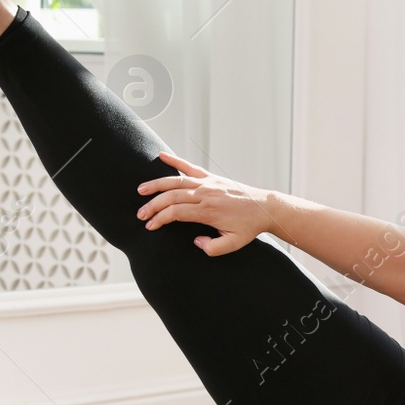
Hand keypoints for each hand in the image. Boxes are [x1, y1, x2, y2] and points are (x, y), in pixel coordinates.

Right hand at [135, 150, 277, 256]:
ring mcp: (207, 183)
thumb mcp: (233, 244)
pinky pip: (190, 166)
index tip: (150, 226)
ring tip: (141, 190)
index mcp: (208, 211)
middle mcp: (206, 194)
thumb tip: (195, 241)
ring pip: (176, 181)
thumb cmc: (247, 227)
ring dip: (157, 184)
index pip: (176, 213)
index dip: (160, 219)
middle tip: (140, 214)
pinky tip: (161, 156)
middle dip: (153, 205)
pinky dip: (175, 160)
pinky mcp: (211, 177)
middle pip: (172, 197)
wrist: (263, 208)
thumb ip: (213, 248)